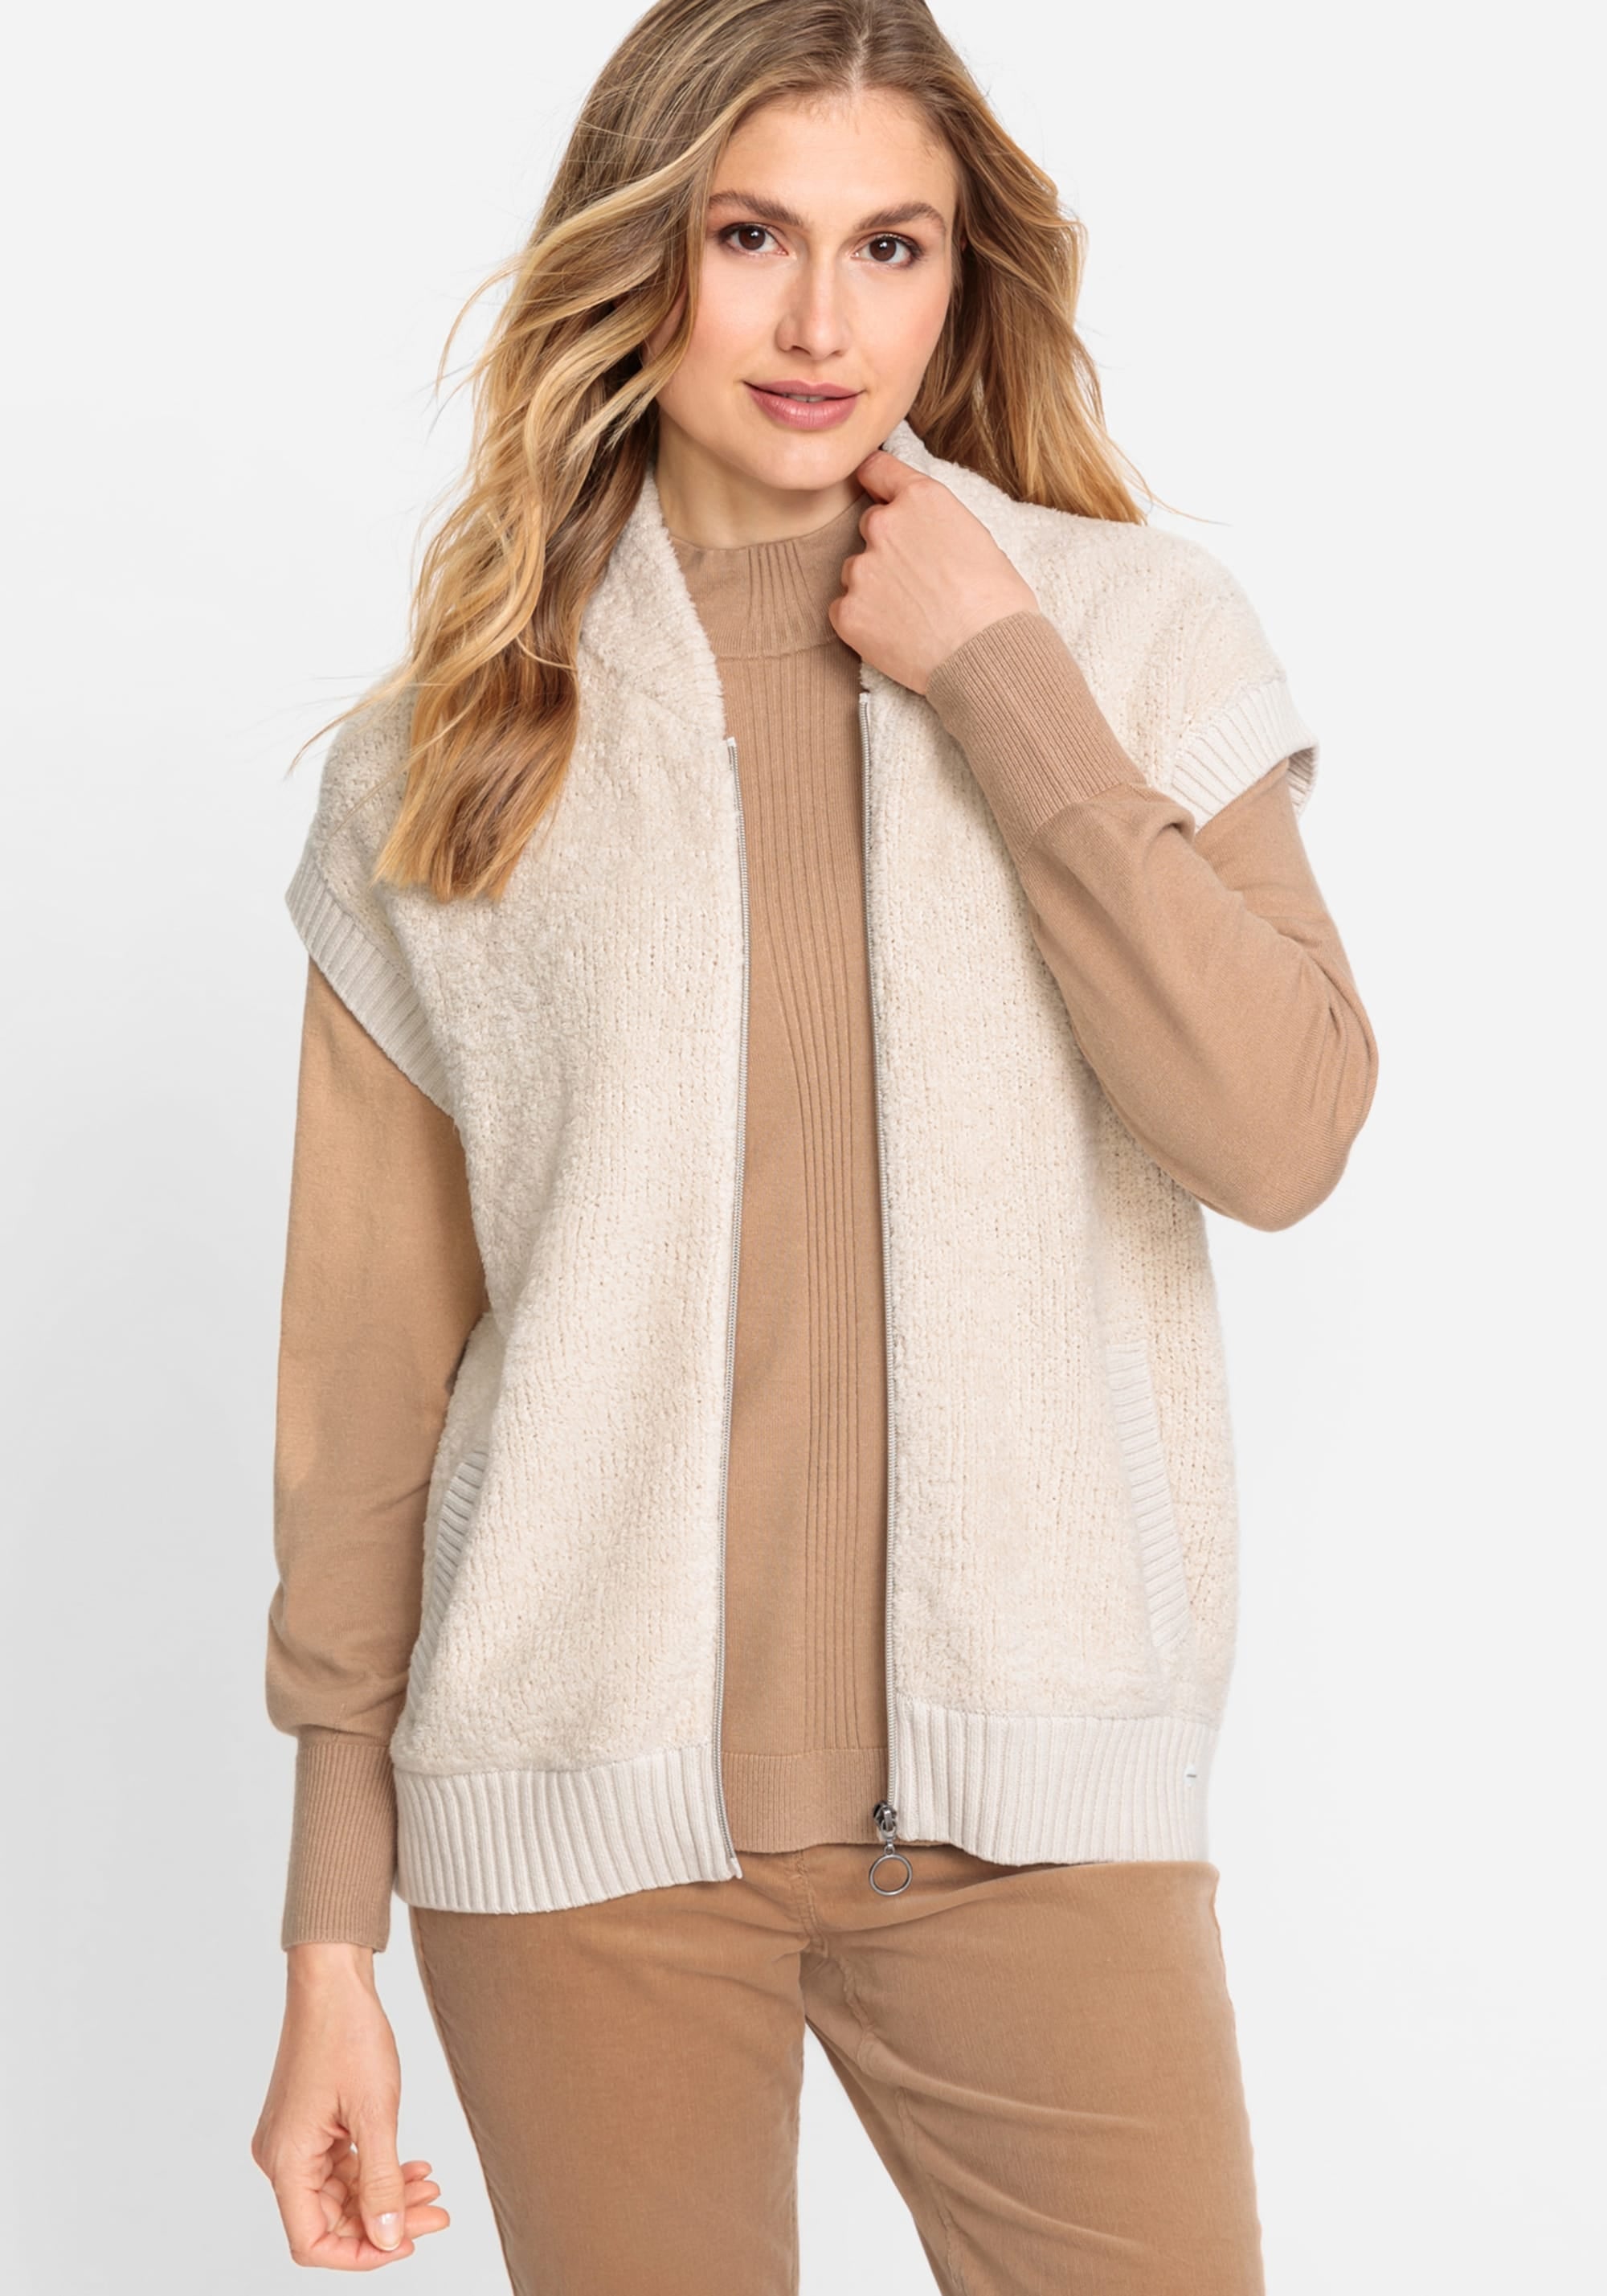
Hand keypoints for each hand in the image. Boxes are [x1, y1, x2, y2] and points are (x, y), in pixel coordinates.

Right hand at [251, 1942, 449, 2269]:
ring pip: (341, 2194)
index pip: (311, 2242)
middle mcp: (282, 2158)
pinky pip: (342, 2166)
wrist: (334, 1980)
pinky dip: (376, 2170)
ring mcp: (296, 2141)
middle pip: (331, 2219)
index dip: (359, 2253)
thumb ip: (381, 2182)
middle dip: (385, 2222)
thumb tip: (389, 2238)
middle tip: (436, 2213)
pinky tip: (412, 2167)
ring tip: (432, 2189)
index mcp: (286, 2161)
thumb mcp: (375, 2113)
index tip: (406, 2243)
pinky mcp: (311, 2126)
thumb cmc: (347, 2033)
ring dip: (386, 2195)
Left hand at [827, 447, 1040, 693]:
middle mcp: (884, 525)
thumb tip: (922, 533)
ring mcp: (861, 569)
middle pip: (870, 527)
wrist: (988, 657)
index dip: (877, 483)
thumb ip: (936, 524)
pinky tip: (895, 634)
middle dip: (887, 548)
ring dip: (874, 587)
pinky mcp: (847, 611)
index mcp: (921, 499)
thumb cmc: (997, 603)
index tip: (876, 491)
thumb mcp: (977, 539)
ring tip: (911, 614)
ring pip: (856, 571)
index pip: (877, 469)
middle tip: (917, 581)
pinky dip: (863, 621)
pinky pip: (844, 610)